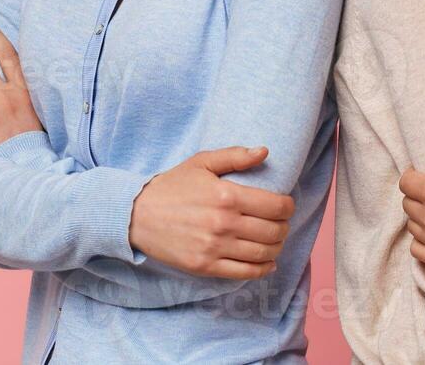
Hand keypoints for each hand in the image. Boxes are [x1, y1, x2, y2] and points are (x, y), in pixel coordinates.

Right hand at [128, 146, 295, 280]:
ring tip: (275, 241)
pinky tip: (267, 263)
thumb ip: (235, 156)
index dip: (288, 207)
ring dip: (276, 248)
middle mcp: (224, 223)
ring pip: (263, 253)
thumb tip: (264, 152)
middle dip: (284, 227)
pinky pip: (244, 272)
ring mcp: (215, 248)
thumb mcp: (202, 162)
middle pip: (274, 231)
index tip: (285, 206)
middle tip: (281, 223)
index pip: (276, 206)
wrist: (136, 215)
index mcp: (227, 196)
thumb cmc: (172, 186)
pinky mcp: (205, 266)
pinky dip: (262, 269)